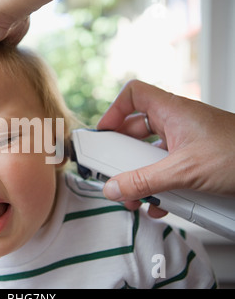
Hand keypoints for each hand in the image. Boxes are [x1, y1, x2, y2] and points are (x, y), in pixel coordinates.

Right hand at [97, 80, 234, 217]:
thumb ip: (144, 181)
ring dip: (140, 175)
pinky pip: (167, 168)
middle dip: (124, 154)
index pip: (134, 95)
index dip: (114, 110)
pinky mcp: (195, 160)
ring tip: (136, 195)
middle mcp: (178, 123)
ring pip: (151, 153)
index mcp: (173, 111)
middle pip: (137, 129)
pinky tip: (159, 204)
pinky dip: (159, 185)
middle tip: (114, 171)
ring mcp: (187, 142)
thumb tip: (114, 188)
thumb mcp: (184, 171)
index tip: (103, 134)